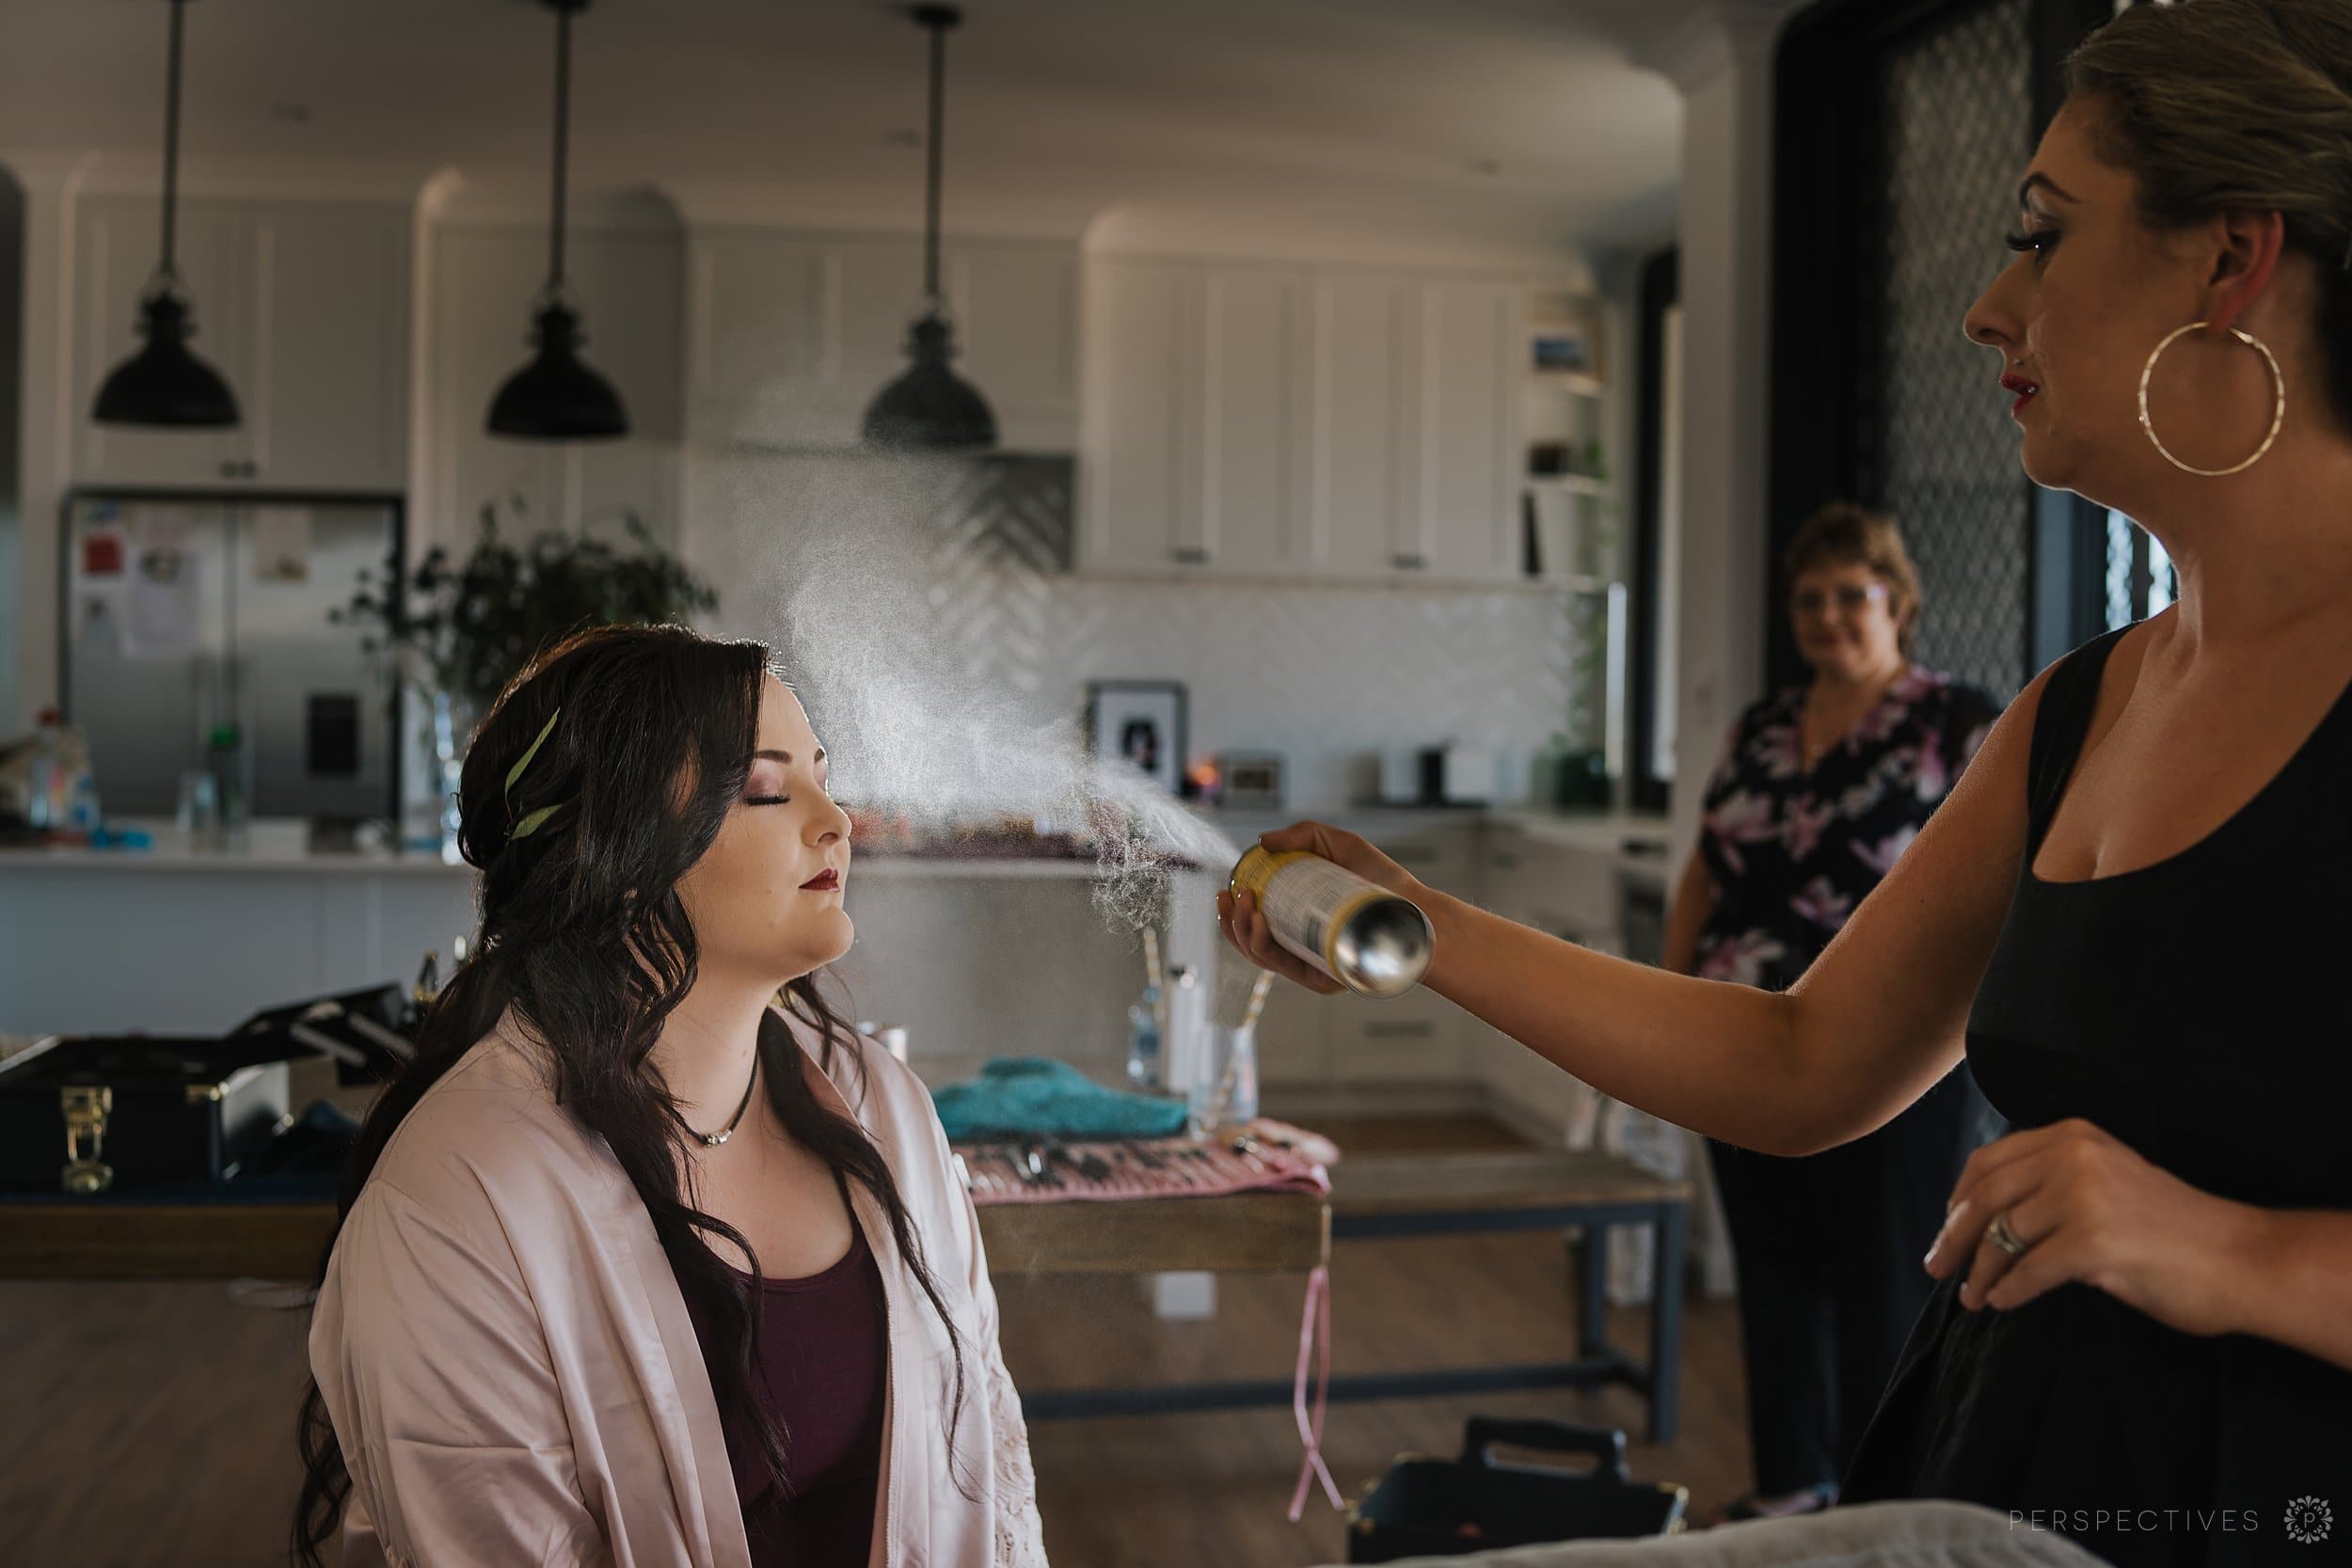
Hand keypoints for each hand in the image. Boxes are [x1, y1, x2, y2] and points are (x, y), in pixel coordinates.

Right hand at [1215, 821, 1428, 996]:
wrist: (1414, 906)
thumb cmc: (1383, 880)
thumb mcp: (1341, 845)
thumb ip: (1304, 835)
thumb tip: (1263, 841)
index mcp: (1300, 924)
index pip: (1255, 924)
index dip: (1232, 912)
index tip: (1225, 891)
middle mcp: (1303, 948)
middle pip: (1250, 942)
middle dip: (1228, 922)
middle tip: (1230, 895)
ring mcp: (1311, 966)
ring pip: (1259, 955)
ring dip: (1240, 930)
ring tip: (1244, 903)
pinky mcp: (1323, 980)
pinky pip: (1283, 967)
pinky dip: (1262, 945)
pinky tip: (1258, 921)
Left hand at [1924, 1117, 2263, 1337]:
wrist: (2243, 1258)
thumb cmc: (2174, 1230)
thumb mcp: (2107, 1185)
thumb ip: (2053, 1188)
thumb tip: (1989, 1220)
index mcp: (2073, 1137)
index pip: (1990, 1162)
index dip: (1959, 1197)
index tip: (1946, 1225)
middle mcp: (2073, 1156)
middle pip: (1985, 1197)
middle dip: (1953, 1236)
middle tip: (1936, 1268)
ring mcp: (2084, 1196)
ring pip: (2002, 1236)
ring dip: (1979, 1272)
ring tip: (1971, 1297)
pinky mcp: (2094, 1241)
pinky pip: (2029, 1271)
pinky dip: (2009, 1291)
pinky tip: (2002, 1304)